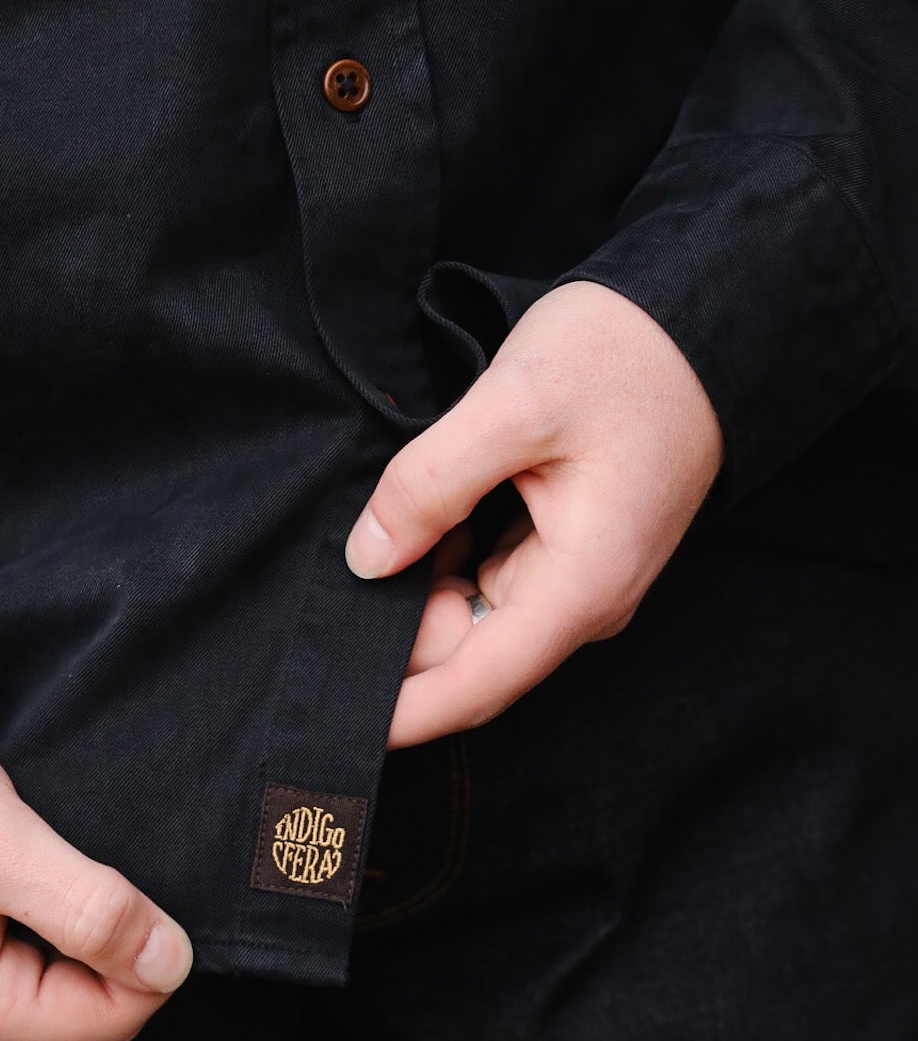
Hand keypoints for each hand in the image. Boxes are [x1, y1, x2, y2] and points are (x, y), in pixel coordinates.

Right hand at [0, 732, 192, 1040]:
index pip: (111, 1018)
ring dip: (64, 925)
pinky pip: (14, 967)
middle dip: (98, 938)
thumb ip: (91, 909)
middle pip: (82, 1006)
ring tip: (22, 860)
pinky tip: (4, 873)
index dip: (145, 952)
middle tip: (59, 859)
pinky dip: (32, 922)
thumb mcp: (0, 845)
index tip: (123, 879)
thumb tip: (172, 963)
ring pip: (52, 984)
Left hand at [345, 280, 724, 744]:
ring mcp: (576, 582)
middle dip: (399, 627)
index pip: (475, 686)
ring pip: (469, 618)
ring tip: (402, 508)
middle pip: (464, 656)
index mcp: (580, 587)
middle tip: (364, 540)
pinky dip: (445, 556)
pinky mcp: (567, 553)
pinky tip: (431, 505)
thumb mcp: (515, 403)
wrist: (707, 321)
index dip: (402, 712)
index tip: (333, 720)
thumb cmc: (627, 356)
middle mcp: (583, 603)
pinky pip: (486, 580)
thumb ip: (430, 485)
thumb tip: (367, 559)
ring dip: (419, 584)